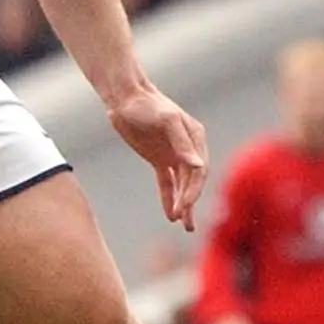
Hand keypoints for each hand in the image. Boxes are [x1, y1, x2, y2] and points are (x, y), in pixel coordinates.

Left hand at [107, 86, 208, 230]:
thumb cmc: (146, 105)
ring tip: (182, 224)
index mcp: (195, 137)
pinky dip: (168, 198)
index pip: (199, 170)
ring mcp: (173, 155)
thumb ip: (182, 142)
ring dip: (183, 204)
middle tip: (184, 221)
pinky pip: (166, 183)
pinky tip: (169, 214)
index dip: (193, 190)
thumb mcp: (166, 120)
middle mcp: (188, 148)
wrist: (124, 99)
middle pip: (192, 180)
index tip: (185, 207)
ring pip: (181, 185)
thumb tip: (198, 165)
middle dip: (189, 201)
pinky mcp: (158, 160)